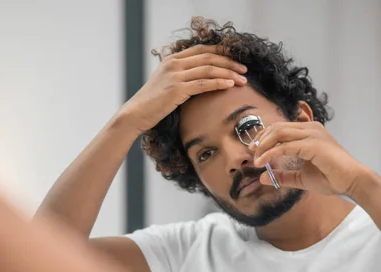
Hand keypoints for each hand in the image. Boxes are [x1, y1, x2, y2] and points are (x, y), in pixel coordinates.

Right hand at [118, 45, 247, 132]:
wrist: (136, 113)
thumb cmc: (152, 103)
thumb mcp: (165, 84)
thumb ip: (181, 77)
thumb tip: (200, 80)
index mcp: (171, 59)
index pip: (202, 50)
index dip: (221, 52)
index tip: (235, 59)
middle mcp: (174, 63)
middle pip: (209, 57)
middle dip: (230, 63)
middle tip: (244, 69)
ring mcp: (175, 75)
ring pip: (209, 69)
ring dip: (229, 73)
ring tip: (242, 79)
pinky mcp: (177, 89)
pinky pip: (204, 83)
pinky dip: (219, 83)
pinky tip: (230, 85)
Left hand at [250, 121, 370, 196]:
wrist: (352, 182)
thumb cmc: (331, 178)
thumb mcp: (301, 177)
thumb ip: (283, 176)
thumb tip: (262, 177)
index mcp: (309, 131)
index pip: (281, 128)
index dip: (265, 137)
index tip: (254, 151)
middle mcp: (311, 128)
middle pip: (278, 127)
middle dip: (261, 139)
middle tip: (252, 153)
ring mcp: (313, 134)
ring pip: (280, 132)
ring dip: (264, 145)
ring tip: (256, 159)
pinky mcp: (313, 144)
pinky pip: (285, 146)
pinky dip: (271, 153)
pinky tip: (263, 162)